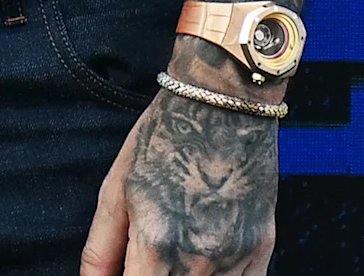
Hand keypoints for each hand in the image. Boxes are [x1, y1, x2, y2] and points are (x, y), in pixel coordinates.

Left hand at [80, 85, 278, 275]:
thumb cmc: (164, 140)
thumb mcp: (116, 189)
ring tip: (174, 254)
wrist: (223, 104)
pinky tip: (203, 261)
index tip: (127, 272)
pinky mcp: (262, 249)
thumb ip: (100, 250)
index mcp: (156, 244)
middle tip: (148, 260)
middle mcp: (199, 259)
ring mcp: (235, 257)